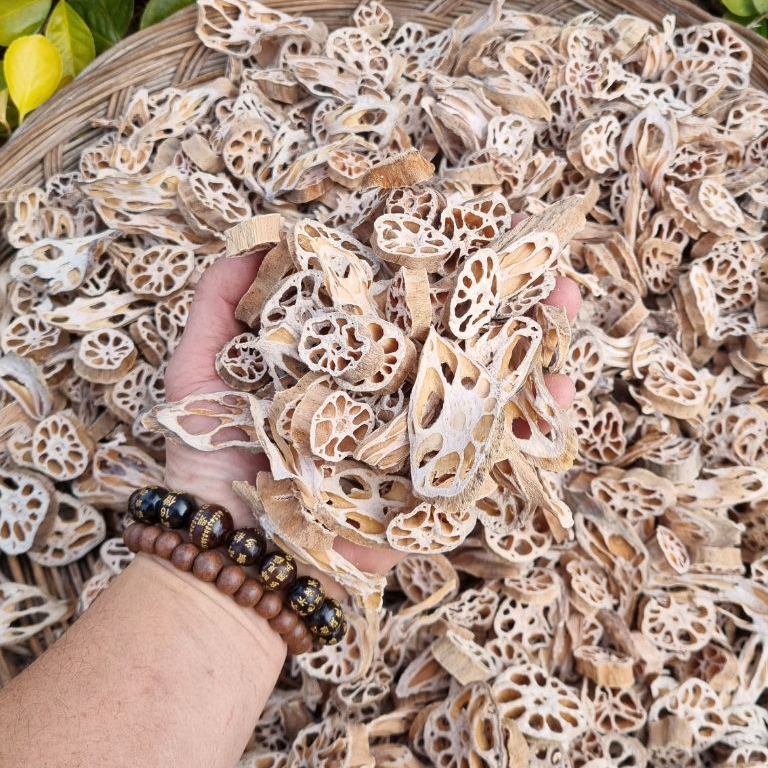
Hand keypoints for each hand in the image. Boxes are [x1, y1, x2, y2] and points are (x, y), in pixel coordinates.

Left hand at [164, 253, 580, 578]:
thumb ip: (220, 302)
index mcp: (343, 360)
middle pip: (455, 332)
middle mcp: (388, 393)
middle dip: (501, 290)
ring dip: (533, 341)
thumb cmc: (214, 461)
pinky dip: (536, 420)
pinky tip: (563, 381)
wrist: (231, 550)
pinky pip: (496, 450)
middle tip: (538, 246)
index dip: (433, 260)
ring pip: (488, 382)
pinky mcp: (439, 485)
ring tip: (564, 297)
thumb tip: (256, 233)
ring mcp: (419, 437)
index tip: (466, 217)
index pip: (396, 299)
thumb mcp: (202, 368)